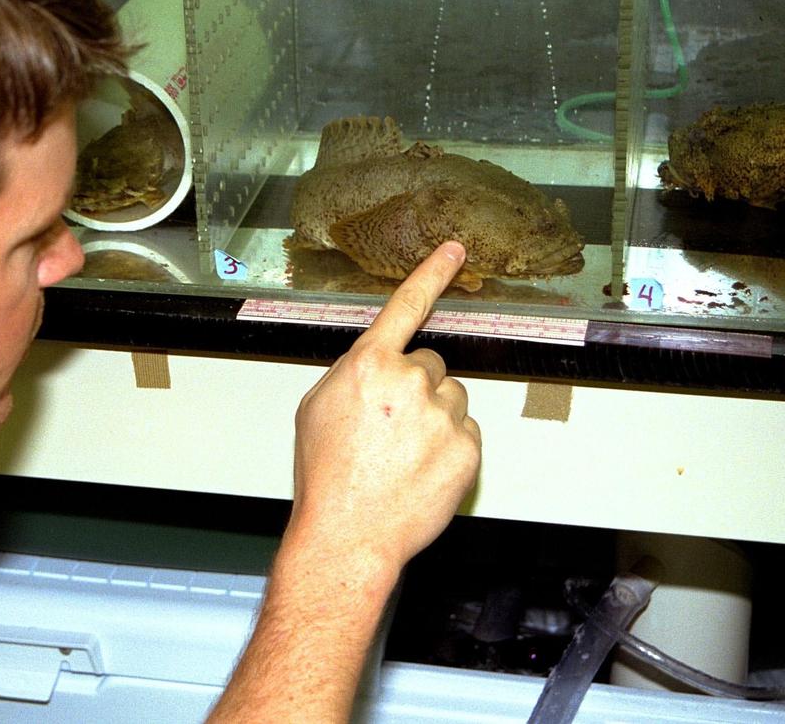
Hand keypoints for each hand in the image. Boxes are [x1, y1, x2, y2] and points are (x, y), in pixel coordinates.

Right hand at [207, 242, 480, 722]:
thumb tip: (375, 367)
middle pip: (431, 365)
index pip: (406, 307)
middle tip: (391, 428)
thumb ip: (352, 375)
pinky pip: (467, 432)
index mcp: (369, 365)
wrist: (348, 533)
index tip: (454, 250)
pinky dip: (449, 448)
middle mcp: (410, 381)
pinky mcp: (468, 448)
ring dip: (435, 418)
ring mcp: (443, 414)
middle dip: (417, 388)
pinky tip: (421, 470)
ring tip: (403, 455)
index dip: (431, 273)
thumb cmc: (326, 475)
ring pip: (452, 399)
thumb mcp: (317, 408)